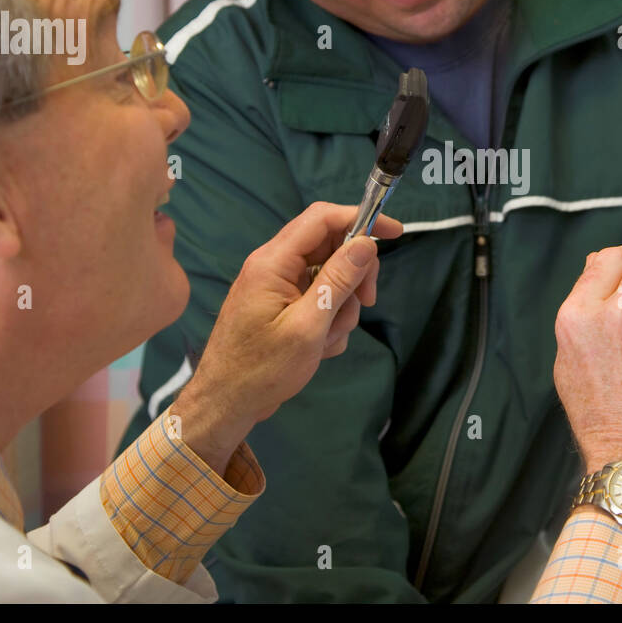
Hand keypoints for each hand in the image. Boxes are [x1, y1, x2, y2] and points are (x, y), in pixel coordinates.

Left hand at [172, 203, 403, 474]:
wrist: (226, 403)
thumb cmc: (262, 369)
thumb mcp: (309, 326)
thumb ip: (338, 281)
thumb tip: (366, 243)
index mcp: (273, 262)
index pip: (322, 218)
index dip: (361, 218)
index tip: (395, 233)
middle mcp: (274, 266)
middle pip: (330, 247)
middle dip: (354, 275)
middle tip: (366, 302)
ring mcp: (277, 286)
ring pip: (329, 277)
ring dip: (340, 307)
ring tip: (326, 339)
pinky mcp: (282, 306)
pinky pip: (319, 299)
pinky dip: (328, 321)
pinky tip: (318, 347)